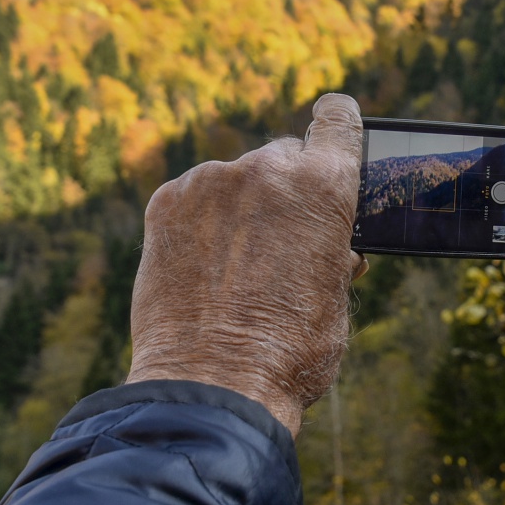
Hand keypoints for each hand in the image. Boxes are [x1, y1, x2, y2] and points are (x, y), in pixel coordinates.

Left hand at [125, 93, 365, 436]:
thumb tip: (334, 245)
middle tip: (277, 245)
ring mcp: (211, 181)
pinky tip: (201, 268)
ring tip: (232, 271)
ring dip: (237, 210)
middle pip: (282, 158)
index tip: (330, 120)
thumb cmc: (290, 351)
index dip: (336, 122)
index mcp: (325, 185)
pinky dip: (198, 224)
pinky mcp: (167, 201)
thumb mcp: (336, 299)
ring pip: (233, 182)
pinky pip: (192, 199)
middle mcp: (268, 168)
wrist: (214, 384)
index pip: (338, 121)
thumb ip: (335, 253)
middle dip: (284, 192)